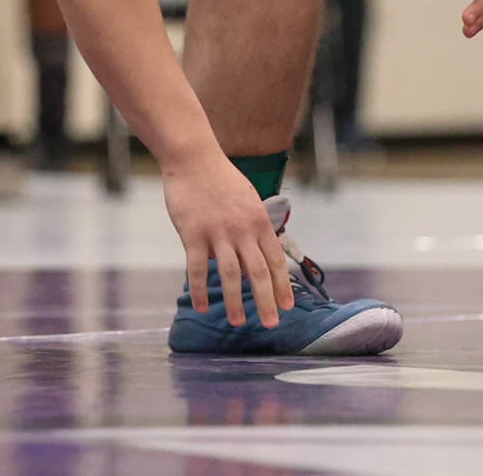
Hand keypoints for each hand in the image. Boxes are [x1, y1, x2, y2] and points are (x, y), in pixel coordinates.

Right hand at [162, 149, 294, 327]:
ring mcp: (218, 232)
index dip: (282, 285)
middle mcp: (243, 230)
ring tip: (238, 322)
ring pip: (231, 275)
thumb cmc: (220, 179)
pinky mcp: (194, 234)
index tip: (288, 306)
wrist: (194, 158)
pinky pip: (198, 269)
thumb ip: (253, 226)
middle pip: (258, 272)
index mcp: (259, 221)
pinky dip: (200, 290)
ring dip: (235, 302)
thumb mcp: (247, 199)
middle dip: (267, 301)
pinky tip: (201, 307)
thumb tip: (255, 253)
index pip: (276, 260)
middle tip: (270, 323)